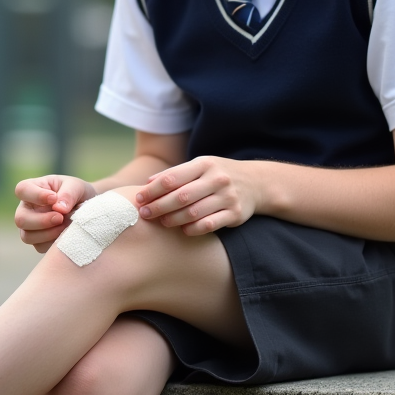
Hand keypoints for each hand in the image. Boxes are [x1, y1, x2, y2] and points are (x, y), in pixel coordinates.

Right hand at [14, 175, 95, 252]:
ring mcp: (30, 227)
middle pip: (20, 219)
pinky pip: (40, 247)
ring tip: (66, 226)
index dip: (36, 195)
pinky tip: (65, 234)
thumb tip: (59, 208)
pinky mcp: (38, 241)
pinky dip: (54, 242)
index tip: (54, 198)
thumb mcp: (76, 186)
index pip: (22, 190)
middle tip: (60, 218)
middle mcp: (27, 209)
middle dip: (41, 221)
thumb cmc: (77, 193)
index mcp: (33, 188)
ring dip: (48, 234)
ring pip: (27, 236)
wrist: (87, 210)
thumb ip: (68, 194)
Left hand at [135, 156, 259, 235]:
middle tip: (144, 214)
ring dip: (173, 219)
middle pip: (181, 196)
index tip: (139, 199)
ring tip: (161, 222)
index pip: (172, 178)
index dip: (152, 190)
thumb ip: (175, 174)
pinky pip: (209, 225)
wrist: (256, 183)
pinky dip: (193, 229)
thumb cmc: (218, 175)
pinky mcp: (235, 214)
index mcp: (204, 164)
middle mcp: (217, 179)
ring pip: (194, 212)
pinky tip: (183, 230)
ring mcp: (227, 197)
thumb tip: (148, 183)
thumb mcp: (200, 166)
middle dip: (159, 206)